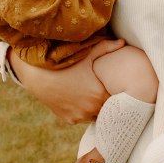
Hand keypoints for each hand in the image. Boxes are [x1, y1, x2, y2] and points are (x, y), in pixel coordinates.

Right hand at [9, 38, 123, 123]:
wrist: (41, 77)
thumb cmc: (66, 64)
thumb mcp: (87, 55)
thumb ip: (107, 48)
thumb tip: (123, 42)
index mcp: (100, 95)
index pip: (118, 101)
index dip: (118, 95)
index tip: (116, 88)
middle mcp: (91, 109)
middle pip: (107, 109)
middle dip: (107, 102)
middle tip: (105, 92)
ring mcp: (80, 116)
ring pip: (95, 115)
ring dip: (95, 109)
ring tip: (91, 96)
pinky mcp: (70, 119)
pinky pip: (81, 118)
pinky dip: (82, 112)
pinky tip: (79, 101)